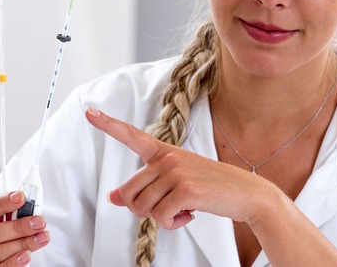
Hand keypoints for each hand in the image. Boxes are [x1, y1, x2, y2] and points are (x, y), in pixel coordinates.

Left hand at [85, 107, 268, 229]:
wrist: (247, 194)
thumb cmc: (209, 188)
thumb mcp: (174, 184)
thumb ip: (144, 187)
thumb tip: (113, 197)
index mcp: (164, 152)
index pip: (131, 135)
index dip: (107, 124)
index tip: (89, 111)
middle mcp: (166, 158)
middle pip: (129, 193)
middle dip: (142, 209)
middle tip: (165, 209)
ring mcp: (175, 172)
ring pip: (142, 208)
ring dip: (160, 218)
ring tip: (181, 210)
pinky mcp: (185, 189)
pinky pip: (160, 217)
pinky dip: (173, 224)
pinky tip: (189, 215)